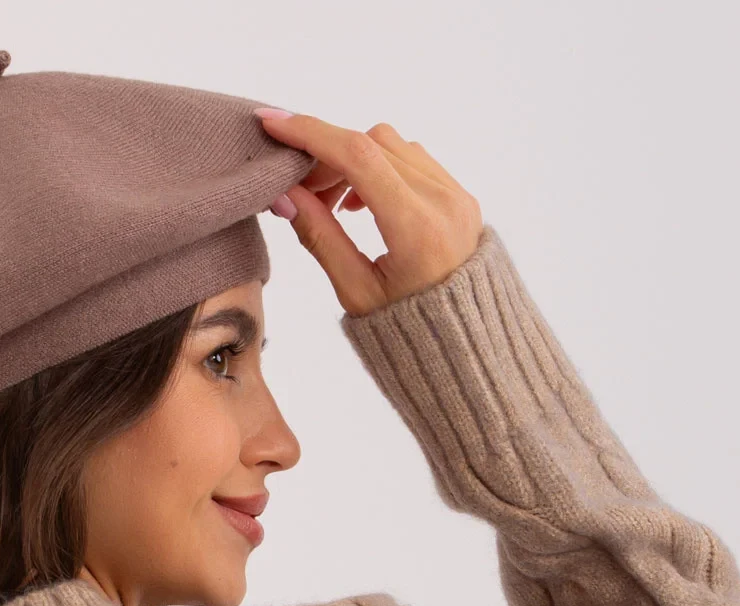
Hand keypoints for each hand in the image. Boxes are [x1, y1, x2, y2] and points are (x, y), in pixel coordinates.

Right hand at [253, 109, 482, 314]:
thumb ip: (320, 237)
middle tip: (300, 190)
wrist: (466, 346)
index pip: (359, 158)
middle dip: (328, 154)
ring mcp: (457, 194)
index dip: (311, 134)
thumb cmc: (409, 333)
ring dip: (353, 160)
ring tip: (332, 203)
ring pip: (393, 145)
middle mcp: (444, 201)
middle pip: (374, 143)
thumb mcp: (356, 293)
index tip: (273, 124)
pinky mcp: (460, 194)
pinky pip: (413, 159)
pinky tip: (362, 202)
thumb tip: (283, 194)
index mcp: (418, 229)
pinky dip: (379, 167)